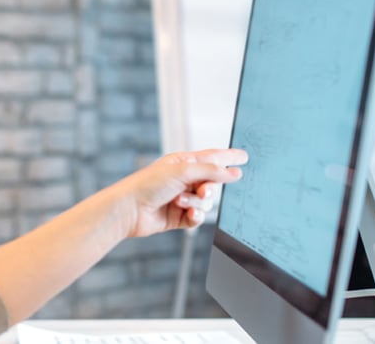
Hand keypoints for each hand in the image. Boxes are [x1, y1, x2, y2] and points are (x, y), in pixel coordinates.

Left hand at [104, 149, 247, 237]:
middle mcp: (183, 179)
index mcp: (183, 162)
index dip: (229, 157)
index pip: (212, 157)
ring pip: (206, 203)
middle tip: (202, 191)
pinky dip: (195, 217)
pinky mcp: (178, 217)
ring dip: (196, 203)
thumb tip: (234, 172)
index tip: (245, 157)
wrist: (129, 209)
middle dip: (210, 188)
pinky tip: (187, 215)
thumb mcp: (183, 171)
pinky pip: (198, 218)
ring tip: (180, 202)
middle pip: (212, 183)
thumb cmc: (149, 184)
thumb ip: (211, 171)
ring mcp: (181, 198)